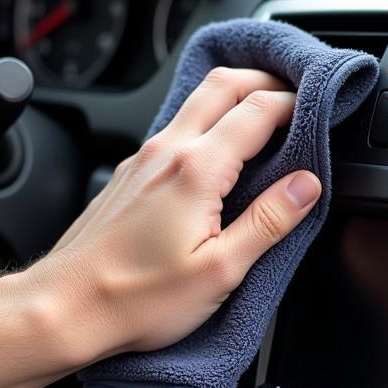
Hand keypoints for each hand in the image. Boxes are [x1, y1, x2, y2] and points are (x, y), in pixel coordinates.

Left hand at [22, 67, 320, 365]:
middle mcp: (166, 152)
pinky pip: (177, 126)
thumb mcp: (220, 270)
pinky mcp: (130, 174)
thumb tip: (307, 185)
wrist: (66, 308)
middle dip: (266, 79)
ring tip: (266, 112)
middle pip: (224, 85)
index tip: (322, 108)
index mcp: (196, 170)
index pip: (258, 110)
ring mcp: (143, 159)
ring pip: (196, 101)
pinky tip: (221, 148)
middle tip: (298, 92)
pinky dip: (209, 119)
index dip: (296, 102)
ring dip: (236, 94)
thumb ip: (269, 221)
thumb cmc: (136, 298)